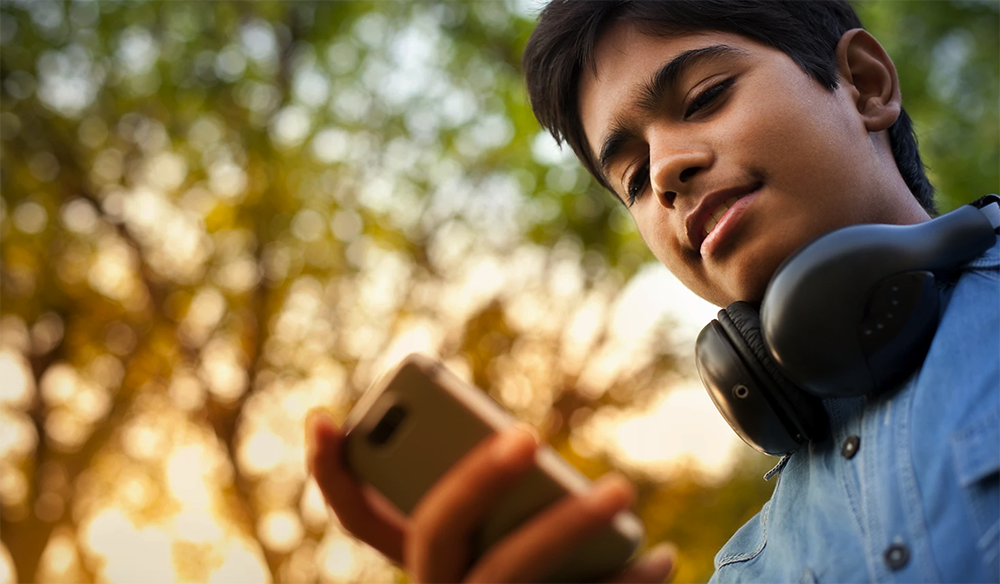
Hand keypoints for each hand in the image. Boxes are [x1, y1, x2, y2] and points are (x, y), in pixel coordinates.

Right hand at [306, 410, 676, 583]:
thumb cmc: (530, 578)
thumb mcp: (501, 540)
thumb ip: (496, 502)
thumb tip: (524, 450)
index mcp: (421, 561)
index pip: (357, 518)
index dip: (333, 471)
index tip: (324, 416)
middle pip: (431, 533)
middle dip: (473, 479)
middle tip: (526, 435)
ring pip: (508, 572)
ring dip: (566, 526)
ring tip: (620, 490)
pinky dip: (626, 582)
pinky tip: (663, 556)